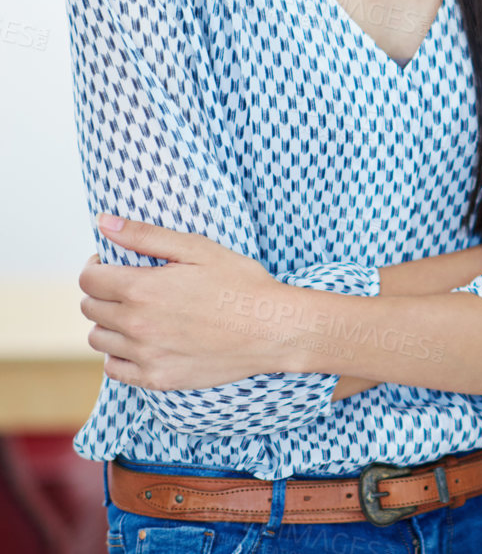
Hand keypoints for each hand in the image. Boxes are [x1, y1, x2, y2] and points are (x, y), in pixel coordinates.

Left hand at [79, 215, 288, 390]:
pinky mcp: (156, 379)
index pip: (89, 280)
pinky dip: (120, 353)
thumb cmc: (240, 282)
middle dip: (103, 292)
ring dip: (110, 322)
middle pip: (90, 308)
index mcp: (142, 290)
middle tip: (131, 284)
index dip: (96, 267)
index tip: (112, 263)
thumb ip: (146, 235)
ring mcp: (145, 356)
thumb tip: (103, 222)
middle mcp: (136, 326)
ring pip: (99, 339)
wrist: (272, 328)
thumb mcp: (198, 248)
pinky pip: (114, 368)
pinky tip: (145, 339)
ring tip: (139, 312)